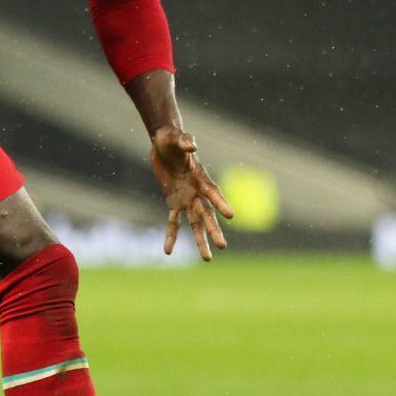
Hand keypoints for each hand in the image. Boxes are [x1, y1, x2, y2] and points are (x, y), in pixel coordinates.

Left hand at [151, 128, 233, 260]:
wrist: (163, 143)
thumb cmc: (172, 138)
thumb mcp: (176, 137)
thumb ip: (185, 141)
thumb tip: (193, 145)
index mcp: (201, 177)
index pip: (213, 193)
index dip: (221, 203)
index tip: (231, 215)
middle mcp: (197, 192)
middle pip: (207, 214)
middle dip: (213, 230)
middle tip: (223, 246)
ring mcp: (187, 199)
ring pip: (195, 223)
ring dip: (200, 240)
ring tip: (207, 259)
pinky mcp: (173, 202)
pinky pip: (173, 222)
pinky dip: (171, 235)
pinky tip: (168, 251)